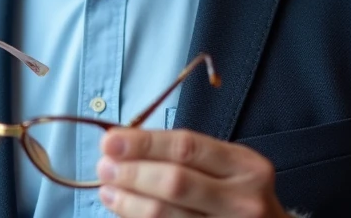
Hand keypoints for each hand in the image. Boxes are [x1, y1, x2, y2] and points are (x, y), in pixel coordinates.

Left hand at [96, 128, 288, 217]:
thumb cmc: (238, 193)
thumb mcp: (226, 166)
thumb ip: (183, 154)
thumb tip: (124, 142)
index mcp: (246, 166)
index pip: (187, 148)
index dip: (144, 144)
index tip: (111, 141)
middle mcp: (244, 200)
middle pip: (175, 183)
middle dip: (133, 173)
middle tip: (104, 167)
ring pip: (167, 216)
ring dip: (129, 202)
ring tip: (107, 190)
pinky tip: (124, 211)